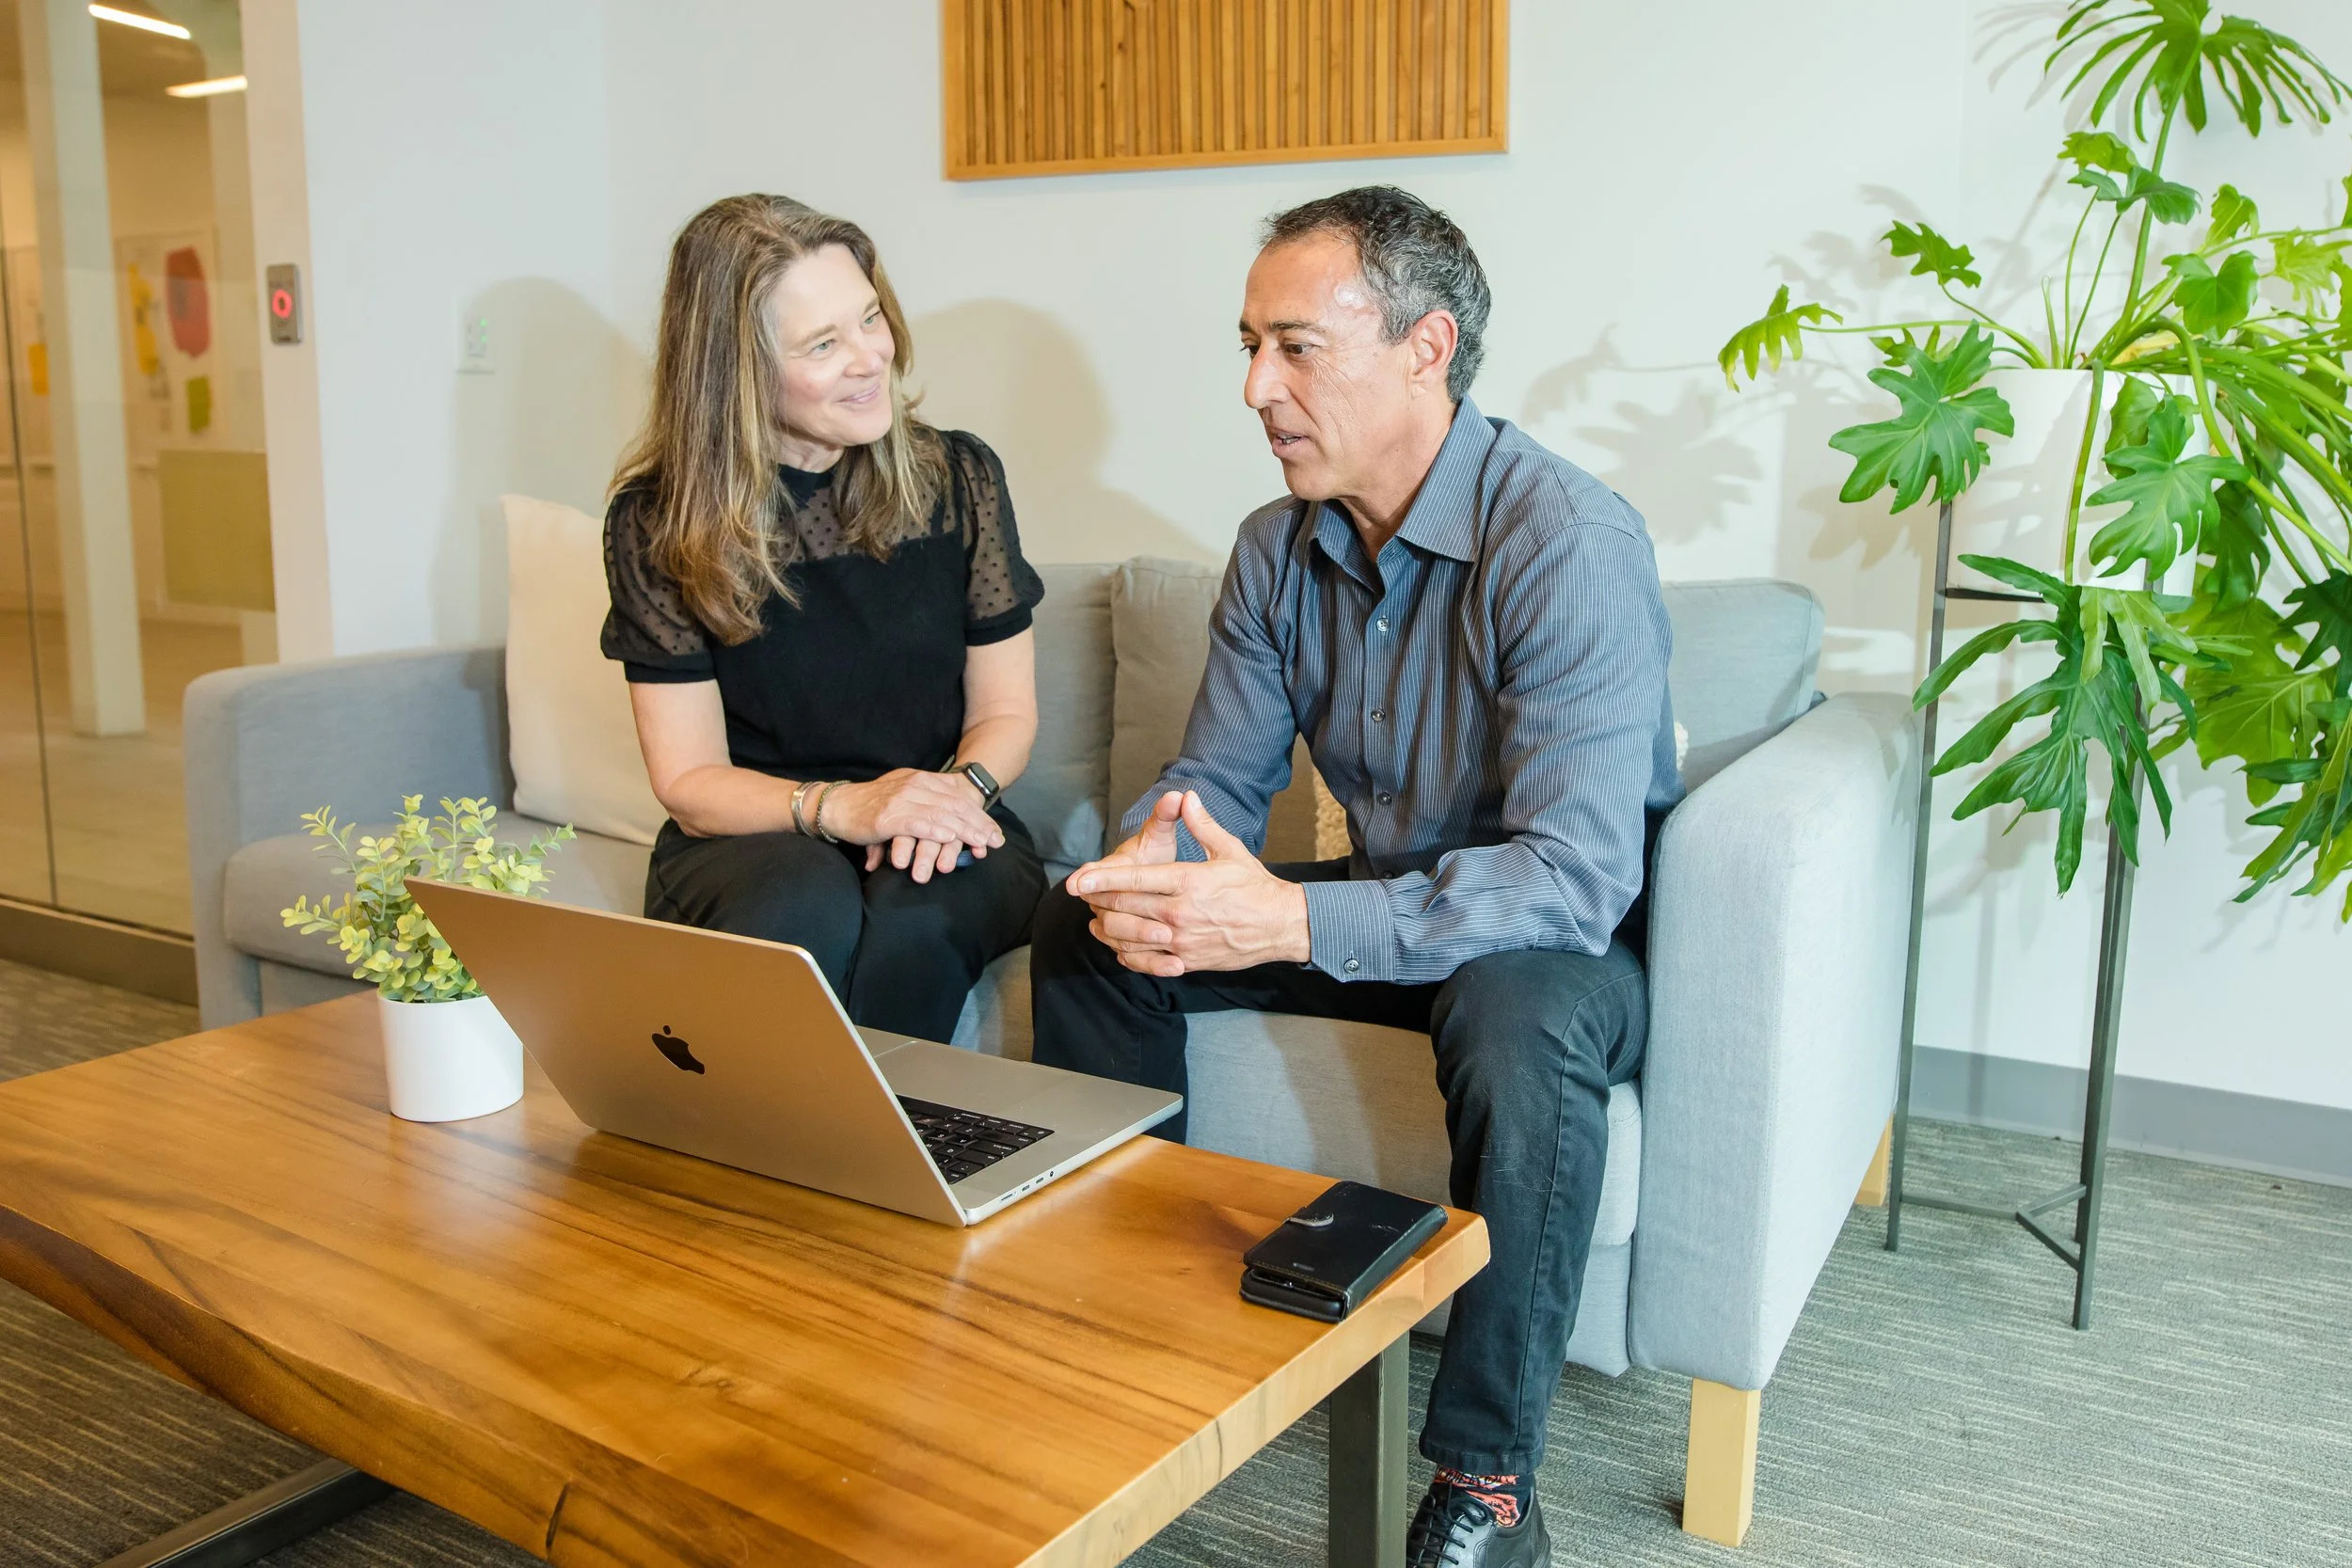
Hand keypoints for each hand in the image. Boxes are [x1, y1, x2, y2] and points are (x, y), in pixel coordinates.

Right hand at [823, 769, 1002, 884]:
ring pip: (941, 815)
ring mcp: (902, 800)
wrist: (837, 806)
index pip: (958, 797)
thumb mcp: (904, 799)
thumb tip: (951, 829)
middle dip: (979, 825)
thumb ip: (927, 808)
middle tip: (996, 841)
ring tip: (981, 843)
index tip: (995, 833)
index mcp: (921, 780)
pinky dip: (935, 831)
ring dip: (964, 831)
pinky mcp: (888, 817)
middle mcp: (915, 786)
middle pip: (955, 805)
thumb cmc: (871, 807)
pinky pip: (917, 823)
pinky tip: (950, 839)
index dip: (979, 815)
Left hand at [1067, 791, 1308, 976]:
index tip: (1076, 880)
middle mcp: (1180, 912)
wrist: (1280, 926)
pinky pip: (1148, 962)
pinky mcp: (1188, 960)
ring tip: (1095, 921)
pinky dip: (1129, 956)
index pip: (1134, 879)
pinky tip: (1120, 948)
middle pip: (1125, 907)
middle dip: (1098, 901)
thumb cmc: (1254, 886)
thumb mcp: (1229, 850)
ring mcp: (1182, 940)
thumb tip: (1186, 797)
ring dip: (1107, 929)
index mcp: (1187, 881)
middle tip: (1080, 895)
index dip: (1100, 879)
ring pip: (1130, 938)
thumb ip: (1202, 825)